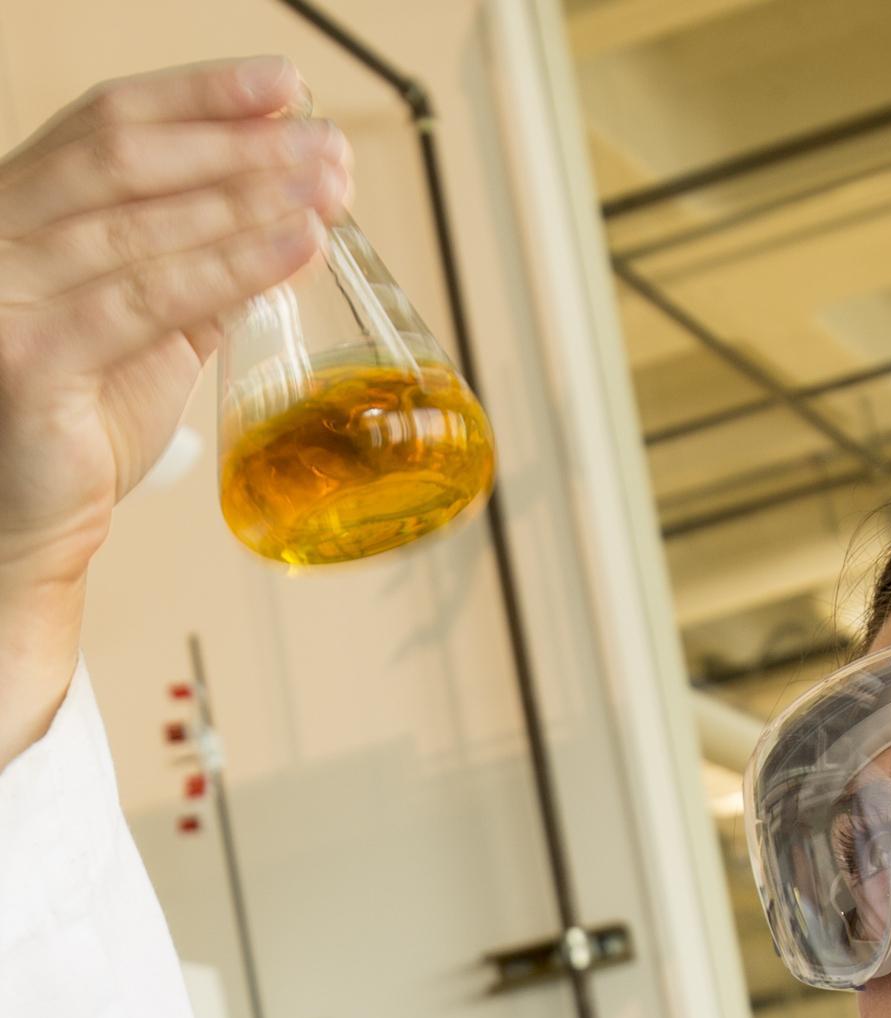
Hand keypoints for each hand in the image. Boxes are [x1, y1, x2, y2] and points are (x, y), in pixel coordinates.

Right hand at [0, 57, 349, 763]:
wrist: (24, 527)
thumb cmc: (74, 431)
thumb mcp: (145, 337)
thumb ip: (193, 279)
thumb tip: (279, 221)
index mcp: (20, 213)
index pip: (108, 125)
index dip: (200, 97)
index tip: (285, 86)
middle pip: (125, 159)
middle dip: (238, 145)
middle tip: (327, 147)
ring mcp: (6, 294)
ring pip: (139, 224)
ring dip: (247, 200)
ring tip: (328, 191)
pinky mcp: (30, 360)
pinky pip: (146, 302)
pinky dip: (230, 269)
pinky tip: (295, 249)